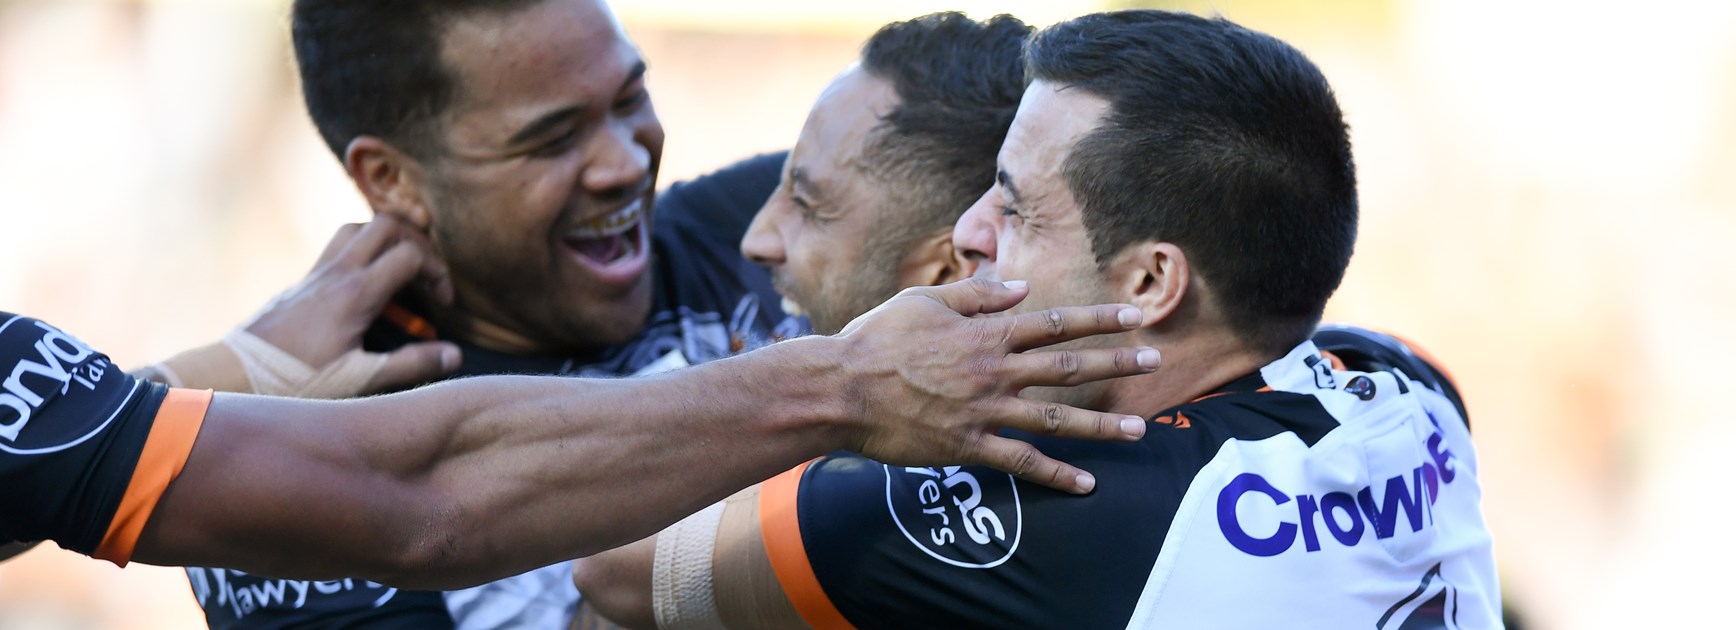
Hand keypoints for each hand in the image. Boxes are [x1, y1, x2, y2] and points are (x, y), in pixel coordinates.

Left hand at [241, 215, 460, 393]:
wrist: (234, 372)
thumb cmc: (296, 380)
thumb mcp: (360, 380)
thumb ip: (411, 365)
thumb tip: (454, 355)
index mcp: (356, 292)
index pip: (410, 253)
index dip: (437, 272)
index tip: (442, 304)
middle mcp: (336, 272)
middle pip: (387, 224)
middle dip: (418, 243)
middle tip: (428, 278)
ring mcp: (316, 273)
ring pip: (358, 228)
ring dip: (386, 241)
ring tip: (400, 273)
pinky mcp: (303, 282)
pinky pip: (337, 248)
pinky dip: (362, 254)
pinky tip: (366, 290)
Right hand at [836, 278, 1159, 494]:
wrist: (840, 388)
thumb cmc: (876, 339)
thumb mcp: (924, 301)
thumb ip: (976, 296)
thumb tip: (1021, 289)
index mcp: (985, 333)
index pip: (1055, 322)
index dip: (1098, 319)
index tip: (1133, 315)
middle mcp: (993, 370)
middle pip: (1068, 367)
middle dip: (1116, 364)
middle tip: (1155, 361)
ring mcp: (983, 411)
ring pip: (1056, 418)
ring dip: (1102, 425)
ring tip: (1139, 430)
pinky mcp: (967, 446)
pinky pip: (1021, 463)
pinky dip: (1056, 474)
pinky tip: (1087, 483)